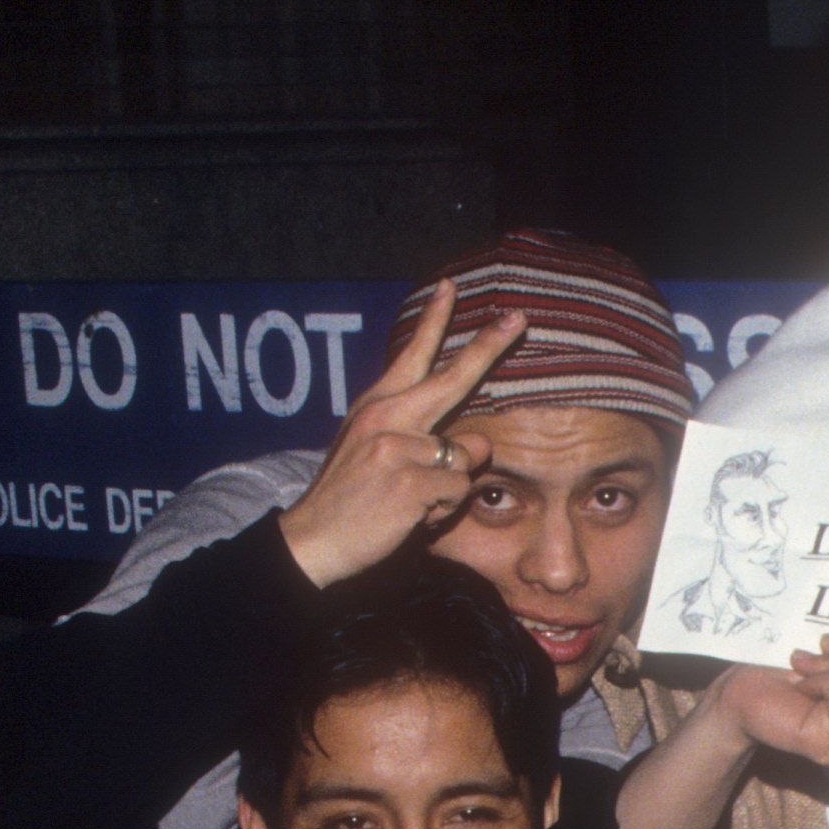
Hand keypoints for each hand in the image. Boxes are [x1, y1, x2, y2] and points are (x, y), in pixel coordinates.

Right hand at [274, 279, 526, 586]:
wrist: (312, 541)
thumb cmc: (347, 502)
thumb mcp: (372, 456)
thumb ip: (421, 441)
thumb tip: (479, 443)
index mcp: (375, 407)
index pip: (410, 355)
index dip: (434, 320)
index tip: (451, 287)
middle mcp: (386, 417)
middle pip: (453, 378)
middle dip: (488, 346)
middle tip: (517, 319)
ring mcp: (398, 446)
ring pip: (465, 455)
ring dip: (449, 486)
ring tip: (412, 502)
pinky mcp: (410, 479)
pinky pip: (457, 489)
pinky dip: (443, 510)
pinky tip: (410, 517)